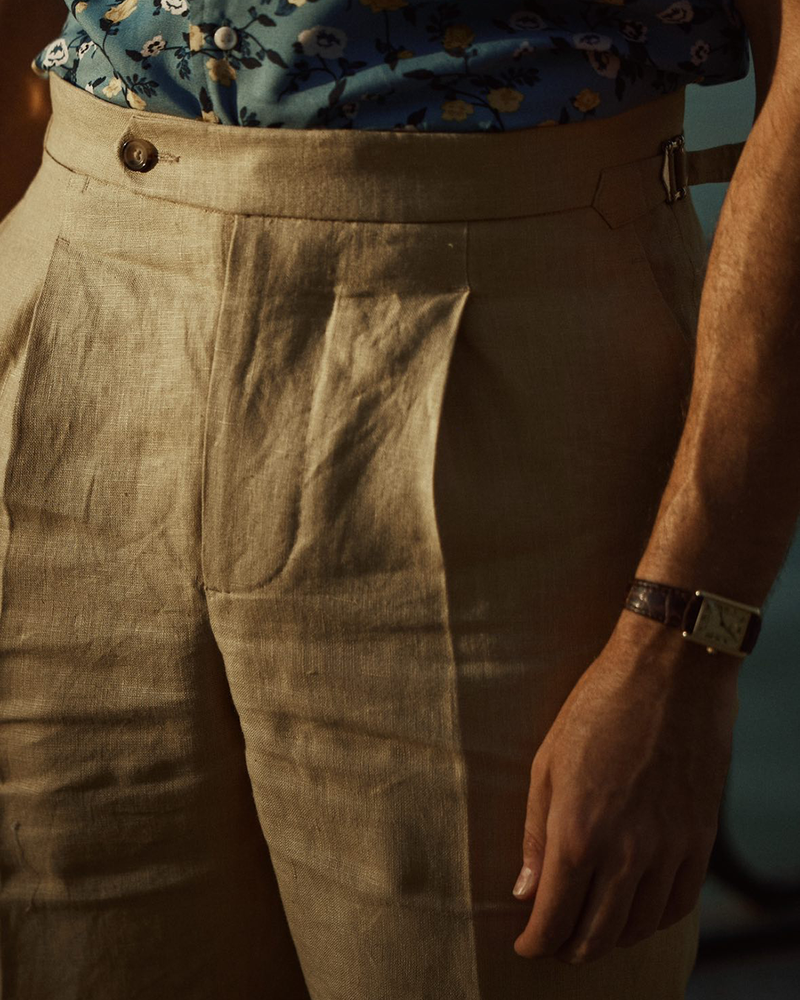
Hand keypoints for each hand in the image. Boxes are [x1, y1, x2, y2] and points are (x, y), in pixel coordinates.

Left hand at [511, 612, 740, 964]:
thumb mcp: (548, 762)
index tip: (526, 946)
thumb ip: (536, 833)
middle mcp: (625, 852)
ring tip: (592, 930)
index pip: (554, 917)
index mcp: (578, 831)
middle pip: (596, 934)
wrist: (670, 674)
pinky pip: (680, 903)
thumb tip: (525, 891)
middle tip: (555, 944)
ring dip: (611, 938)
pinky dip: (655, 920)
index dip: (536, 942)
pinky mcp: (699, 838)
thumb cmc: (597, 708)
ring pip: (639, 926)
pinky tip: (638, 911)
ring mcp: (668, 848)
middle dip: (569, 949)